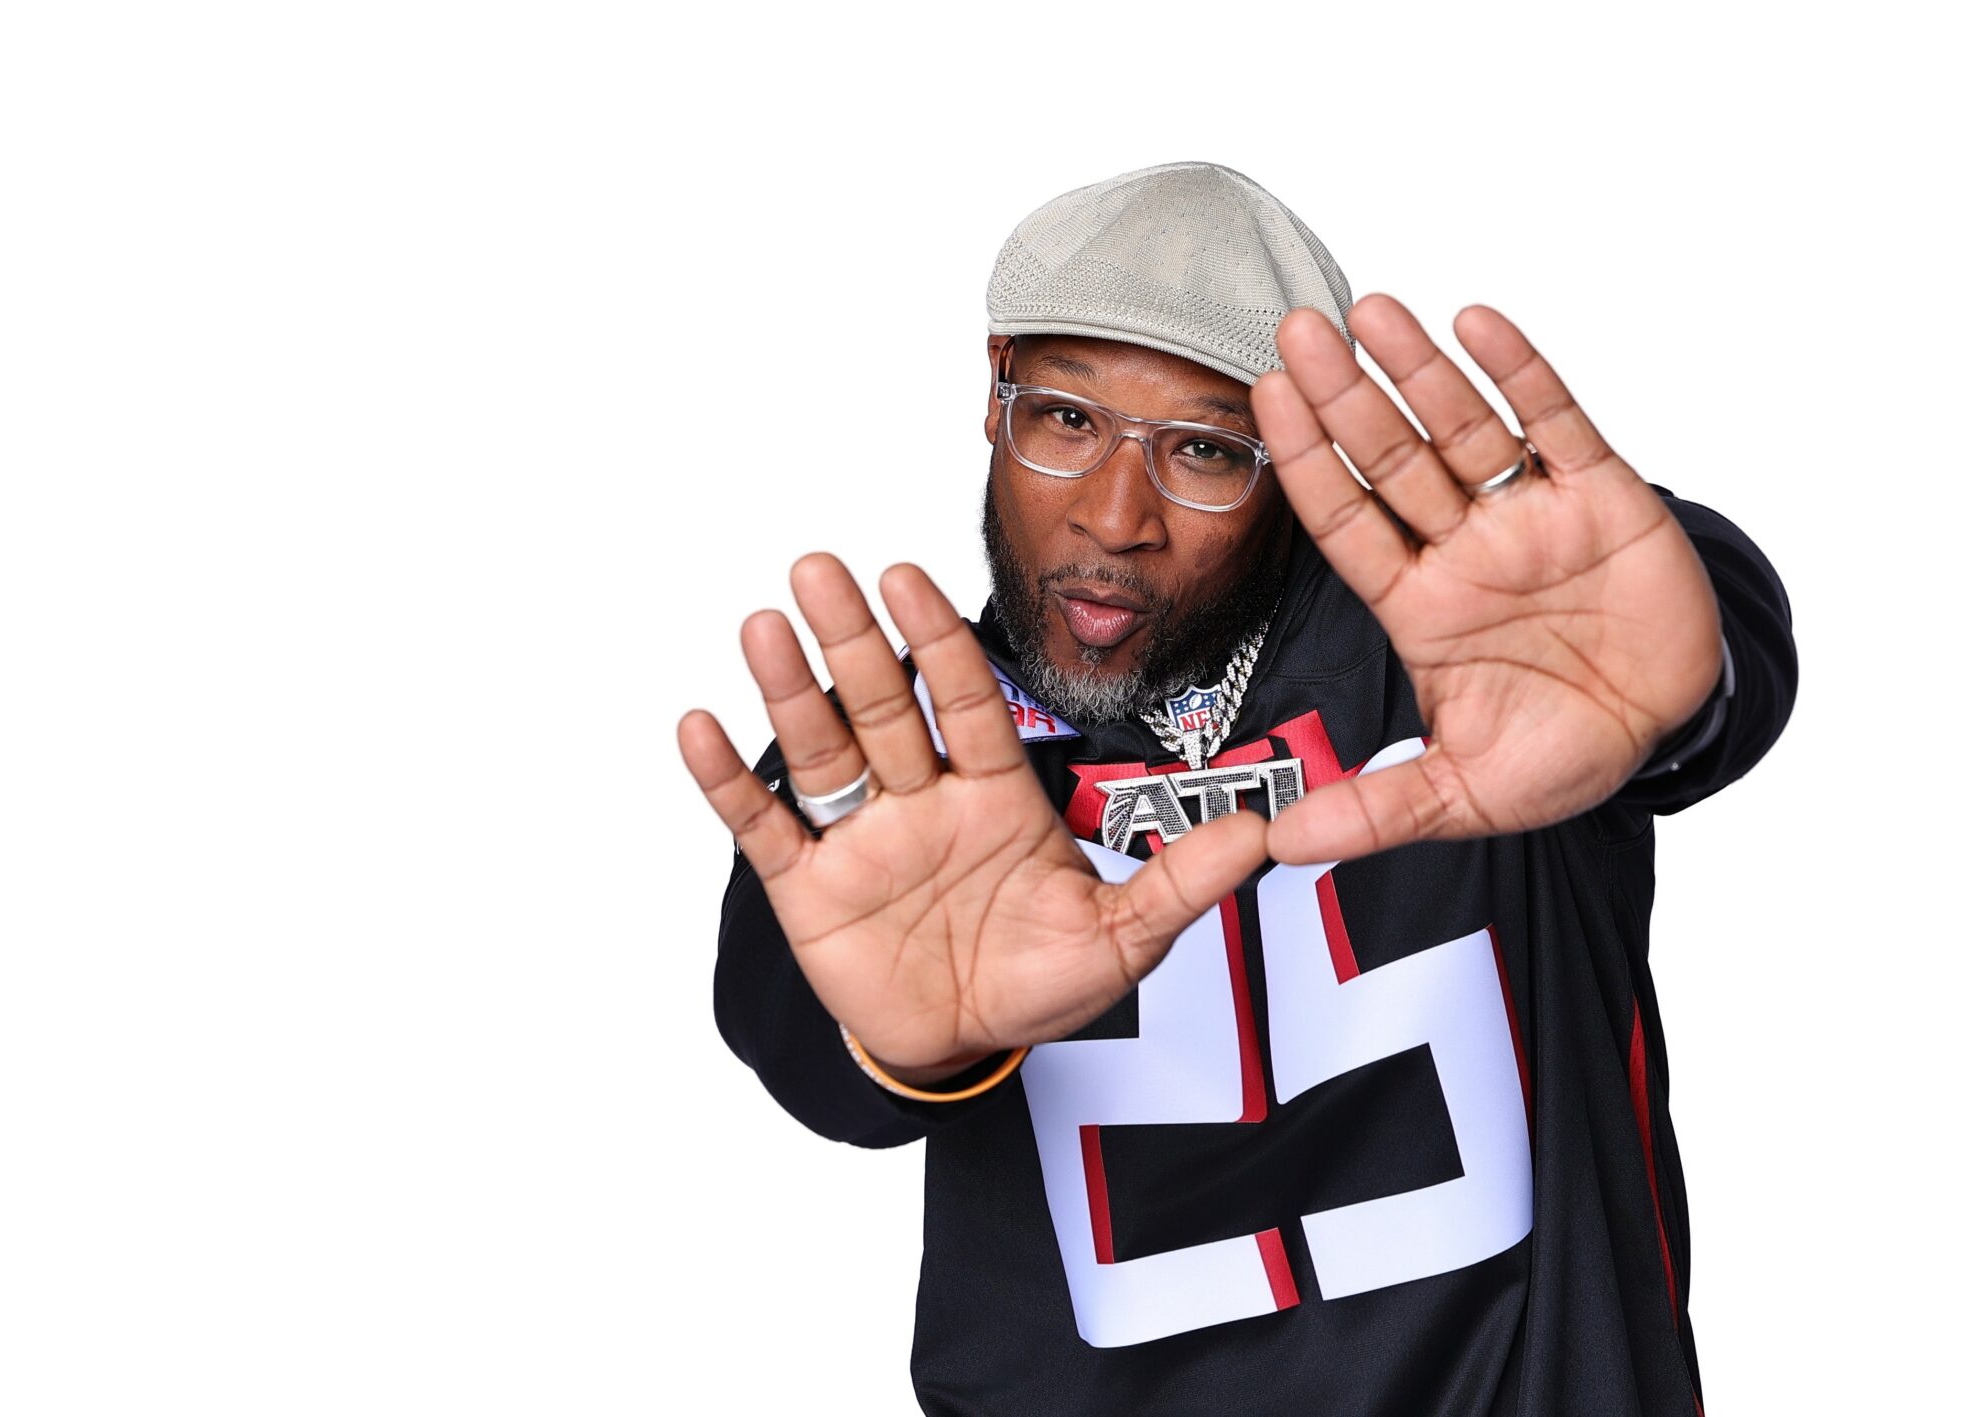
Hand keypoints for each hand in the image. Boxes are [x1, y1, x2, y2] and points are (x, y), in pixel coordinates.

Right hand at [677, 555, 1268, 1078]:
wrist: (964, 1049)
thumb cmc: (1037, 980)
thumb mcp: (1123, 938)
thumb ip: (1183, 882)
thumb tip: (1263, 835)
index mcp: (992, 793)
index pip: (963, 701)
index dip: (936, 641)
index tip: (908, 576)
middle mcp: (920, 799)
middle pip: (883, 705)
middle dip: (854, 639)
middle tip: (822, 567)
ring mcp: (860, 839)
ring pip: (823, 750)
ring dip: (791, 689)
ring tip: (764, 624)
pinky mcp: (807, 890)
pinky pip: (763, 827)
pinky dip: (727, 781)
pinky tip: (697, 726)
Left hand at [1251, 295, 1723, 863]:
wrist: (1672, 732)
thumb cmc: (1562, 750)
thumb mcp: (1464, 795)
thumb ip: (1377, 810)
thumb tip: (1280, 844)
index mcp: (1421, 603)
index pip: (1347, 521)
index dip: (1307, 464)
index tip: (1265, 401)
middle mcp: (1465, 546)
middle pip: (1391, 459)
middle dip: (1344, 397)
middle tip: (1294, 330)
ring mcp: (1531, 515)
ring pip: (1462, 428)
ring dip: (1418, 369)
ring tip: (1370, 310)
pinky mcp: (1604, 496)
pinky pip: (1555, 423)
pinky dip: (1520, 373)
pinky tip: (1476, 324)